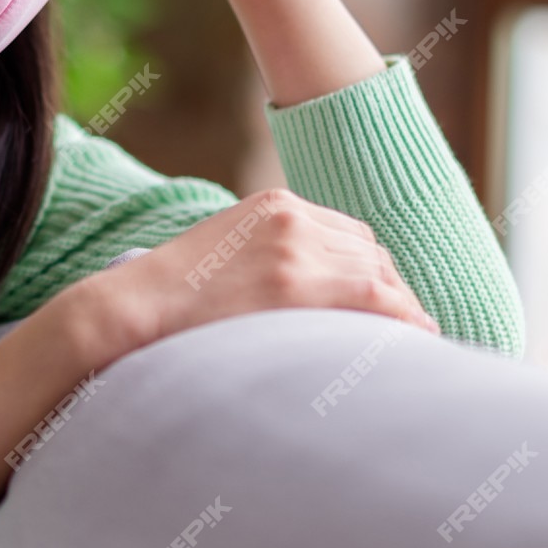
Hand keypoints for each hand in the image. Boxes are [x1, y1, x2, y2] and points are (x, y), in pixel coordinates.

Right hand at [74, 188, 440, 367]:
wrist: (129, 311)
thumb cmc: (171, 302)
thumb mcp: (226, 259)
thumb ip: (268, 262)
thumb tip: (305, 302)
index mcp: (273, 204)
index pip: (350, 236)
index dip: (376, 274)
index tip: (390, 307)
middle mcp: (290, 216)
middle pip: (369, 253)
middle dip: (393, 292)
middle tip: (411, 330)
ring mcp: (293, 246)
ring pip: (377, 274)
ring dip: (401, 310)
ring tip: (417, 342)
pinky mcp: (292, 281)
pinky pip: (373, 295)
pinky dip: (403, 317)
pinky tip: (418, 339)